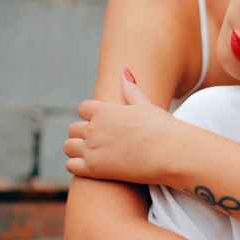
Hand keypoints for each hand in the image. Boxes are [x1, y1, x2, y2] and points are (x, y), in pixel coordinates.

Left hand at [64, 69, 181, 184]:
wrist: (171, 153)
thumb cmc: (163, 129)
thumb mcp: (146, 105)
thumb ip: (131, 89)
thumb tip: (124, 70)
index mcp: (105, 110)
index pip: (83, 109)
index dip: (90, 116)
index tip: (101, 124)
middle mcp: (94, 127)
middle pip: (73, 129)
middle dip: (83, 135)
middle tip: (99, 143)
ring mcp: (92, 148)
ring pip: (68, 147)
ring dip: (77, 150)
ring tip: (93, 155)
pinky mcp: (94, 169)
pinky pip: (71, 166)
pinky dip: (77, 166)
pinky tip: (93, 168)